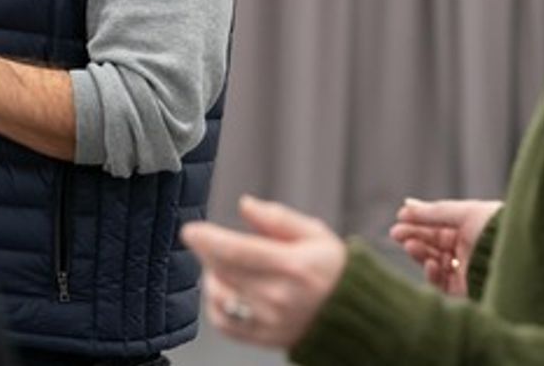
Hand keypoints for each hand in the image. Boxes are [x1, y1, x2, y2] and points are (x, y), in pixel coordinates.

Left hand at [181, 195, 346, 349]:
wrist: (352, 316)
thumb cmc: (332, 271)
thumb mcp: (314, 233)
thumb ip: (277, 218)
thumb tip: (245, 204)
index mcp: (294, 266)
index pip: (239, 252)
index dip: (209, 240)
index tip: (191, 231)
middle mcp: (280, 297)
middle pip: (225, 271)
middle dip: (207, 252)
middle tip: (208, 241)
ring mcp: (271, 321)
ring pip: (220, 296)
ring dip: (211, 277)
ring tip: (222, 265)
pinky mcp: (264, 338)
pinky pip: (223, 323)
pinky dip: (215, 304)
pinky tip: (224, 289)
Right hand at [389, 197, 500, 295]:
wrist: (520, 259)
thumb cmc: (497, 230)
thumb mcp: (465, 212)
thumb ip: (435, 211)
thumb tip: (407, 205)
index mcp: (473, 230)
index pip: (439, 227)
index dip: (419, 221)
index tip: (400, 216)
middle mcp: (469, 252)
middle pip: (433, 244)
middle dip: (414, 237)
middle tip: (396, 233)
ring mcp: (467, 272)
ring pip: (433, 263)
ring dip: (419, 253)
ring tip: (410, 245)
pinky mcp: (466, 292)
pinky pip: (441, 284)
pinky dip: (431, 274)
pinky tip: (430, 264)